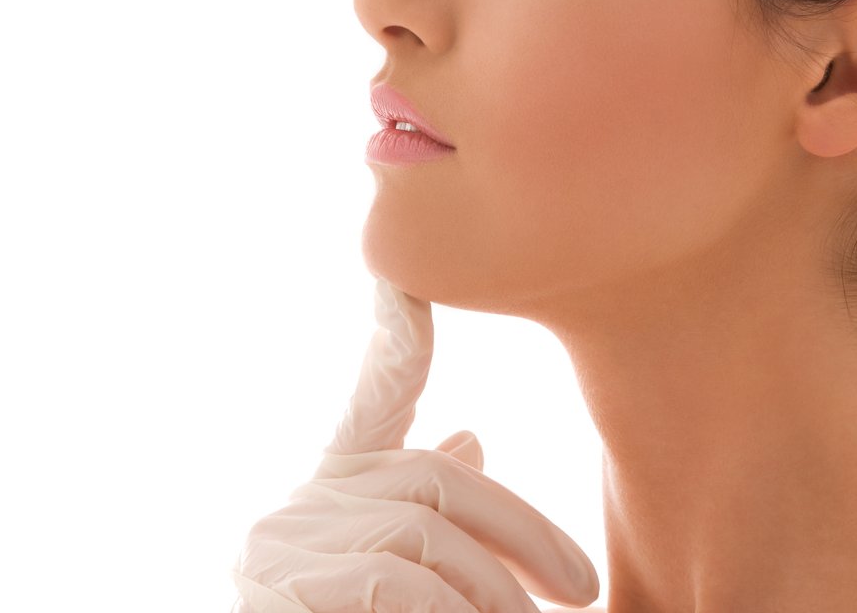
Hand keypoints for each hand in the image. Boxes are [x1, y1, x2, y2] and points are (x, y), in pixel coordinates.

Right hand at [230, 276, 599, 611]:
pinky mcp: (276, 590)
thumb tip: (473, 436)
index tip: (413, 276)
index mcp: (338, 490)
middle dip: (521, 532)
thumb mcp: (400, 580)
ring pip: (423, 536)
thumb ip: (429, 515)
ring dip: (493, 595)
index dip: (398, 331)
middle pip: (433, 477)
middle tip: (580, 595)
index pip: (377, 390)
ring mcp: (280, 547)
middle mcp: (301, 506)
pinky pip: (392, 582)